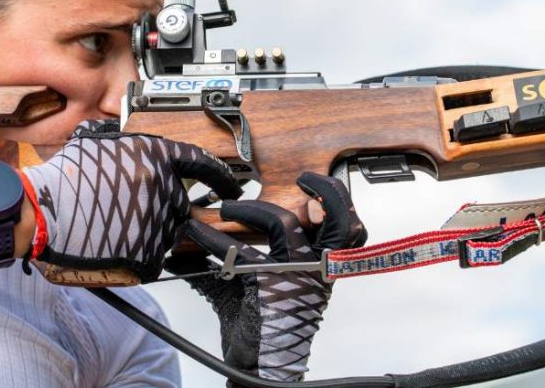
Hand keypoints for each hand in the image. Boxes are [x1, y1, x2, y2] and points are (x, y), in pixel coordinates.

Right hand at [20, 120, 242, 281]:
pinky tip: (113, 244)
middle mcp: (164, 189)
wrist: (40, 215)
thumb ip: (127, 142)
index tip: (230, 185)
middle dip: (163, 208)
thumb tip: (135, 142)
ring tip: (113, 226)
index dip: (220, 176)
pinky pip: (153, 257)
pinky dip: (137, 253)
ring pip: (167, 231)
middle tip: (132, 211)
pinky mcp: (148, 255)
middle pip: (181, 203)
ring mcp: (158, 224)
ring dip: (148, 231)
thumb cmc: (63, 180)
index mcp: (156, 157)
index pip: (203, 165)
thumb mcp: (98, 142)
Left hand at [165, 173, 366, 384]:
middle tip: (303, 179)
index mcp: (322, 268)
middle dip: (325, 192)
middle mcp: (316, 270)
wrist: (258, 366)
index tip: (316, 186)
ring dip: (250, 208)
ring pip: (283, 223)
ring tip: (227, 207)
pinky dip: (212, 239)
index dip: (340, 204)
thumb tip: (195, 242)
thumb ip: (237, 259)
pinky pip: (240, 251)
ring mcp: (295, 275)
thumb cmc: (263, 326)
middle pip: (339, 221)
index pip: (350, 230)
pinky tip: (195, 236)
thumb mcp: (259, 287)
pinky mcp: (268, 285)